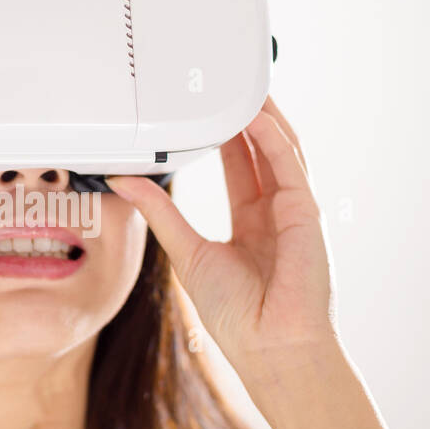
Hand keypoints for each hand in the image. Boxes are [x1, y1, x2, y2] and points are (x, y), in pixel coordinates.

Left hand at [106, 97, 339, 390]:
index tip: (207, 106)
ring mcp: (293, 210)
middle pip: (261, 149)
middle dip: (245, 114)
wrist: (269, 348)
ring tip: (242, 82)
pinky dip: (273, 138)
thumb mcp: (186, 251)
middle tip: (224, 80)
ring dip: (262, 116)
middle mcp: (275, 211)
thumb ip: (160, 212)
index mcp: (251, 223)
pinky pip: (289, 166)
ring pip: (280, 148)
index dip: (225, 133)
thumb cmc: (238, 316)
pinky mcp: (305, 214)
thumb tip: (124, 180)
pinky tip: (256, 116)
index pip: (238, 165)